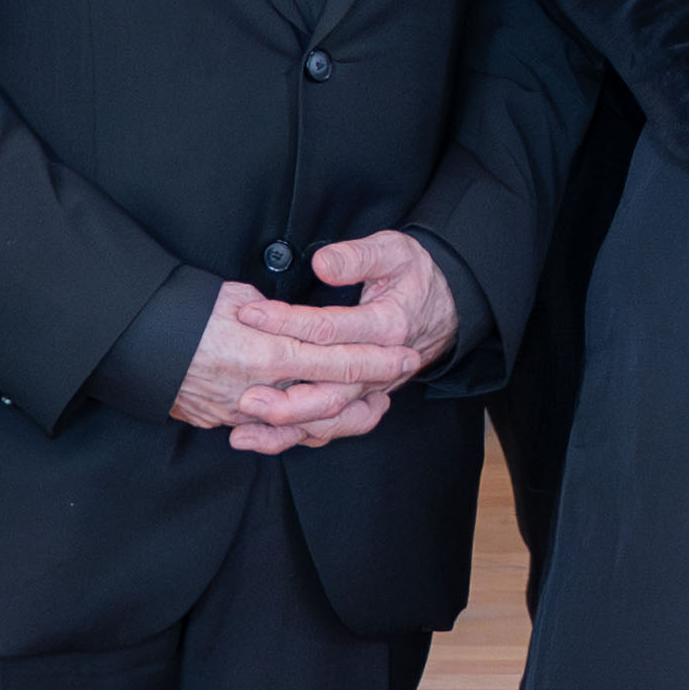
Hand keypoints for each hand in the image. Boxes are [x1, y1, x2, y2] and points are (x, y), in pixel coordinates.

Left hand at [207, 232, 462, 453]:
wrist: (444, 310)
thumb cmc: (413, 277)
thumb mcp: (394, 251)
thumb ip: (357, 257)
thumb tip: (323, 265)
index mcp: (387, 326)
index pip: (330, 329)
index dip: (286, 321)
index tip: (250, 314)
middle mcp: (381, 367)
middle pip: (331, 392)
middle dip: (286, 398)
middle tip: (245, 393)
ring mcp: (371, 389)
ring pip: (330, 419)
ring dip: (286, 427)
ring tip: (244, 426)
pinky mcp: (362, 401)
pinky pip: (332, 428)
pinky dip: (298, 437)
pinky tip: (263, 438)